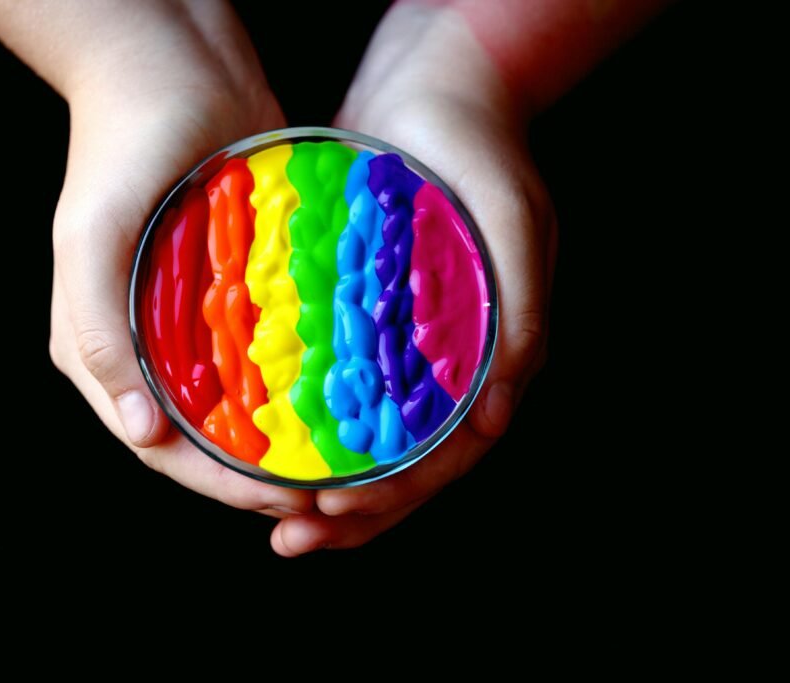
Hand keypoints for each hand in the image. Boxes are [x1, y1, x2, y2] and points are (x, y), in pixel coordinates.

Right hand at [48, 2, 313, 514]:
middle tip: (326, 493)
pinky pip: (270, 355)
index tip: (281, 500)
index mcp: (100, 350)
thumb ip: (97, 334)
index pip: (159, 446)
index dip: (217, 484)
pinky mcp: (239, 294)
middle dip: (260, 475)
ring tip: (341, 461)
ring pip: (242, 406)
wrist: (175, 71)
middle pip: (205, 438)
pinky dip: (300, 385)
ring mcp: (195, 323)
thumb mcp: (90, 238)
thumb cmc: (121, 149)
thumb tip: (141, 432)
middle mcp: (147, 348)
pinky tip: (345, 400)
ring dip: (286, 441)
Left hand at [270, 3, 556, 554]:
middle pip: (404, 464)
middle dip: (351, 511)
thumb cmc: (483, 153)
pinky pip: (340, 393)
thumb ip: (520, 318)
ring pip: (369, 441)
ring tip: (275, 517)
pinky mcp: (366, 325)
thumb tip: (496, 418)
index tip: (337, 514)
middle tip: (292, 535)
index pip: (449, 455)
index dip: (396, 495)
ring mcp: (407, 349)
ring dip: (326, 485)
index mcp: (496, 359)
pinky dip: (310, 430)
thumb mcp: (516, 226)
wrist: (434, 91)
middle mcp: (450, 368)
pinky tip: (269, 447)